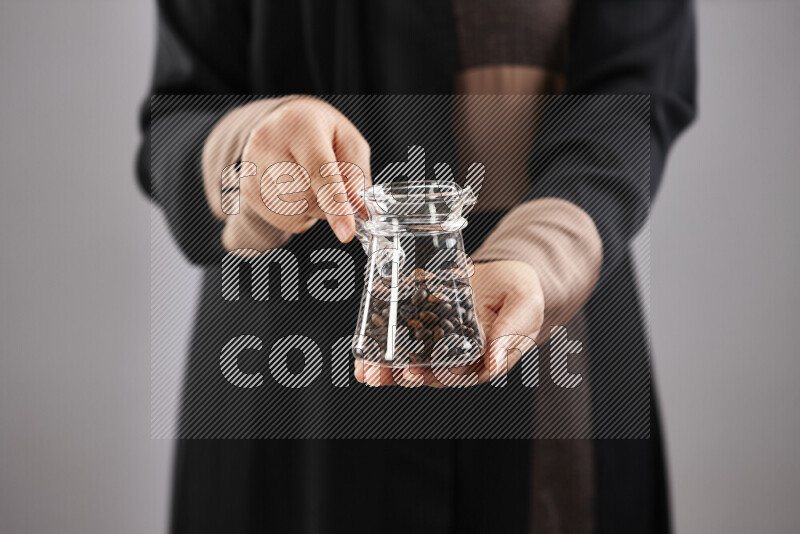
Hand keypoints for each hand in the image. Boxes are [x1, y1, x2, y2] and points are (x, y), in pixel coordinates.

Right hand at [211, 97, 371, 250]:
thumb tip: (357, 208)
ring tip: (310, 180)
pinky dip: (299, 213)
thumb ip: (356, 173)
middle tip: (333, 184)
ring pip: (296, 213)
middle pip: (308, 198)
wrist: (282, 124)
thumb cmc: (319, 131)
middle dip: (330, 203)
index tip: (347, 233)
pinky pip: (284, 219)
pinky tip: (296, 190)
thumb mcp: (348, 140)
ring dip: (314, 208)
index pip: (318, 171)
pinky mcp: (249, 190)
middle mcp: (269, 144)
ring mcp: (253, 169)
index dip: (335, 205)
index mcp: (299, 125)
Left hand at [354, 261, 543, 386]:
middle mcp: (455, 353)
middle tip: (380, 373)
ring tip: (365, 370)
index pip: (455, 375)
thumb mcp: (525, 309)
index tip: (416, 373)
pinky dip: (382, 337)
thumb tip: (492, 364)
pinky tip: (362, 344)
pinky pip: (401, 330)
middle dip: (401, 374)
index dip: (434, 376)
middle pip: (426, 370)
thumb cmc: (523, 293)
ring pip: (409, 356)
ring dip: (385, 366)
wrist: (511, 270)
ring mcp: (436, 337)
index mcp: (480, 359)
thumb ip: (511, 335)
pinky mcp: (423, 316)